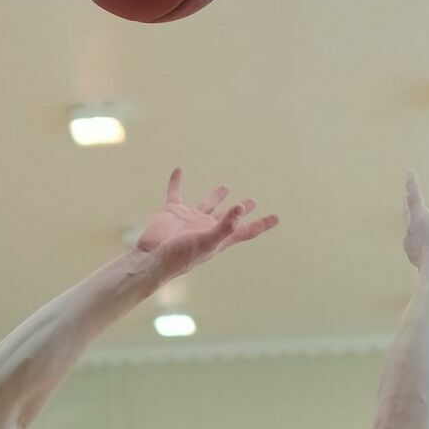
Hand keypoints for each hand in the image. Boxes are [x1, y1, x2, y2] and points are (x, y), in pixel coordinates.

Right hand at [135, 169, 277, 283]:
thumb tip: (240, 208)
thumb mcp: (208, 241)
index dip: (262, 223)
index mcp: (219, 237)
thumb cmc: (181, 255)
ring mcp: (190, 219)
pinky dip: (177, 181)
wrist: (152, 257)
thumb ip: (225, 226)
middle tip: (253, 201)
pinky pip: (176, 192)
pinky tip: (179, 171)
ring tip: (225, 187)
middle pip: (229, 217)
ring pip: (207, 204)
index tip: (276, 217)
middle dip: (242, 210)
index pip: (246, 230)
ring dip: (216, 196)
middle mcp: (206, 227)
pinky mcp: (173, 211)